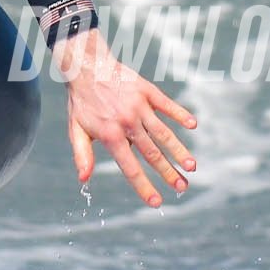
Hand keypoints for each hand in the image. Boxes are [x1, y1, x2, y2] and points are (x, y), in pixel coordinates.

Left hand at [51, 31, 196, 204]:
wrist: (87, 67)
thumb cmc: (81, 102)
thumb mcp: (76, 130)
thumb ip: (82, 155)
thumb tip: (83, 180)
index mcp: (110, 135)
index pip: (130, 167)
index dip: (144, 186)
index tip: (156, 202)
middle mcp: (127, 123)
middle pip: (152, 153)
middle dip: (169, 173)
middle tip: (183, 188)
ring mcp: (139, 106)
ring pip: (163, 133)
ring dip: (179, 150)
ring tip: (192, 166)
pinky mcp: (147, 91)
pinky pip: (167, 105)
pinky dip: (180, 114)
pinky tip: (193, 125)